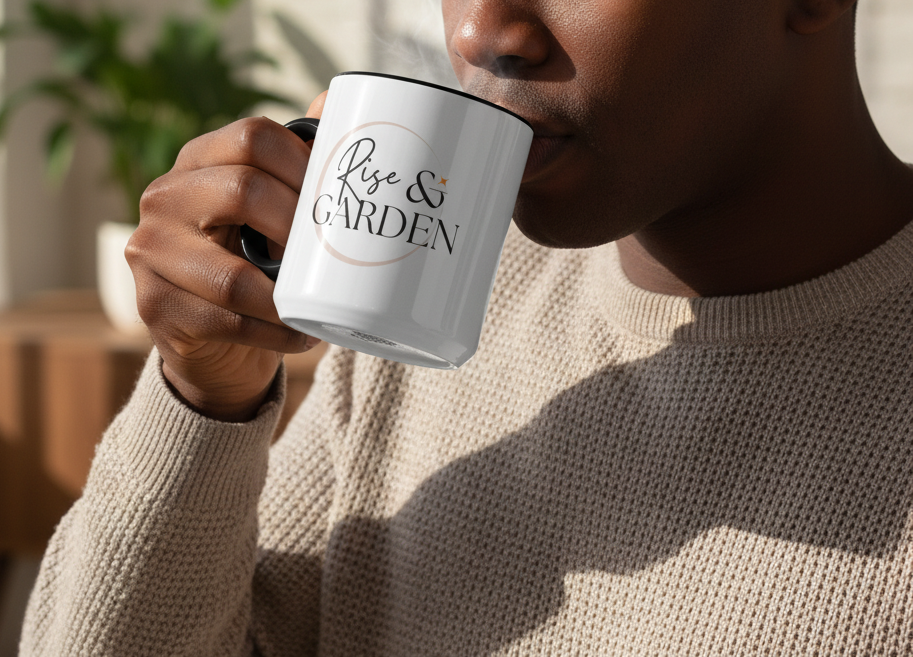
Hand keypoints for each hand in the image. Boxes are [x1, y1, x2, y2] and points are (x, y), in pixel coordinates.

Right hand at [127, 94, 327, 421]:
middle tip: (330, 253)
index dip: (304, 164)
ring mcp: (151, 253)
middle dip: (298, 226)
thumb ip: (297, 164)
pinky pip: (229, 321)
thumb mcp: (272, 211)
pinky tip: (301, 333)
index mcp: (198, 162)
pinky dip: (277, 332)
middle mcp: (164, 198)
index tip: (333, 199)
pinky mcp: (155, 306)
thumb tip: (334, 103)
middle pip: (243, 190)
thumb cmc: (252, 261)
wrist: (211, 336)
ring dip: (290, 298)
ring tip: (322, 308)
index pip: (253, 137)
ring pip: (234, 276)